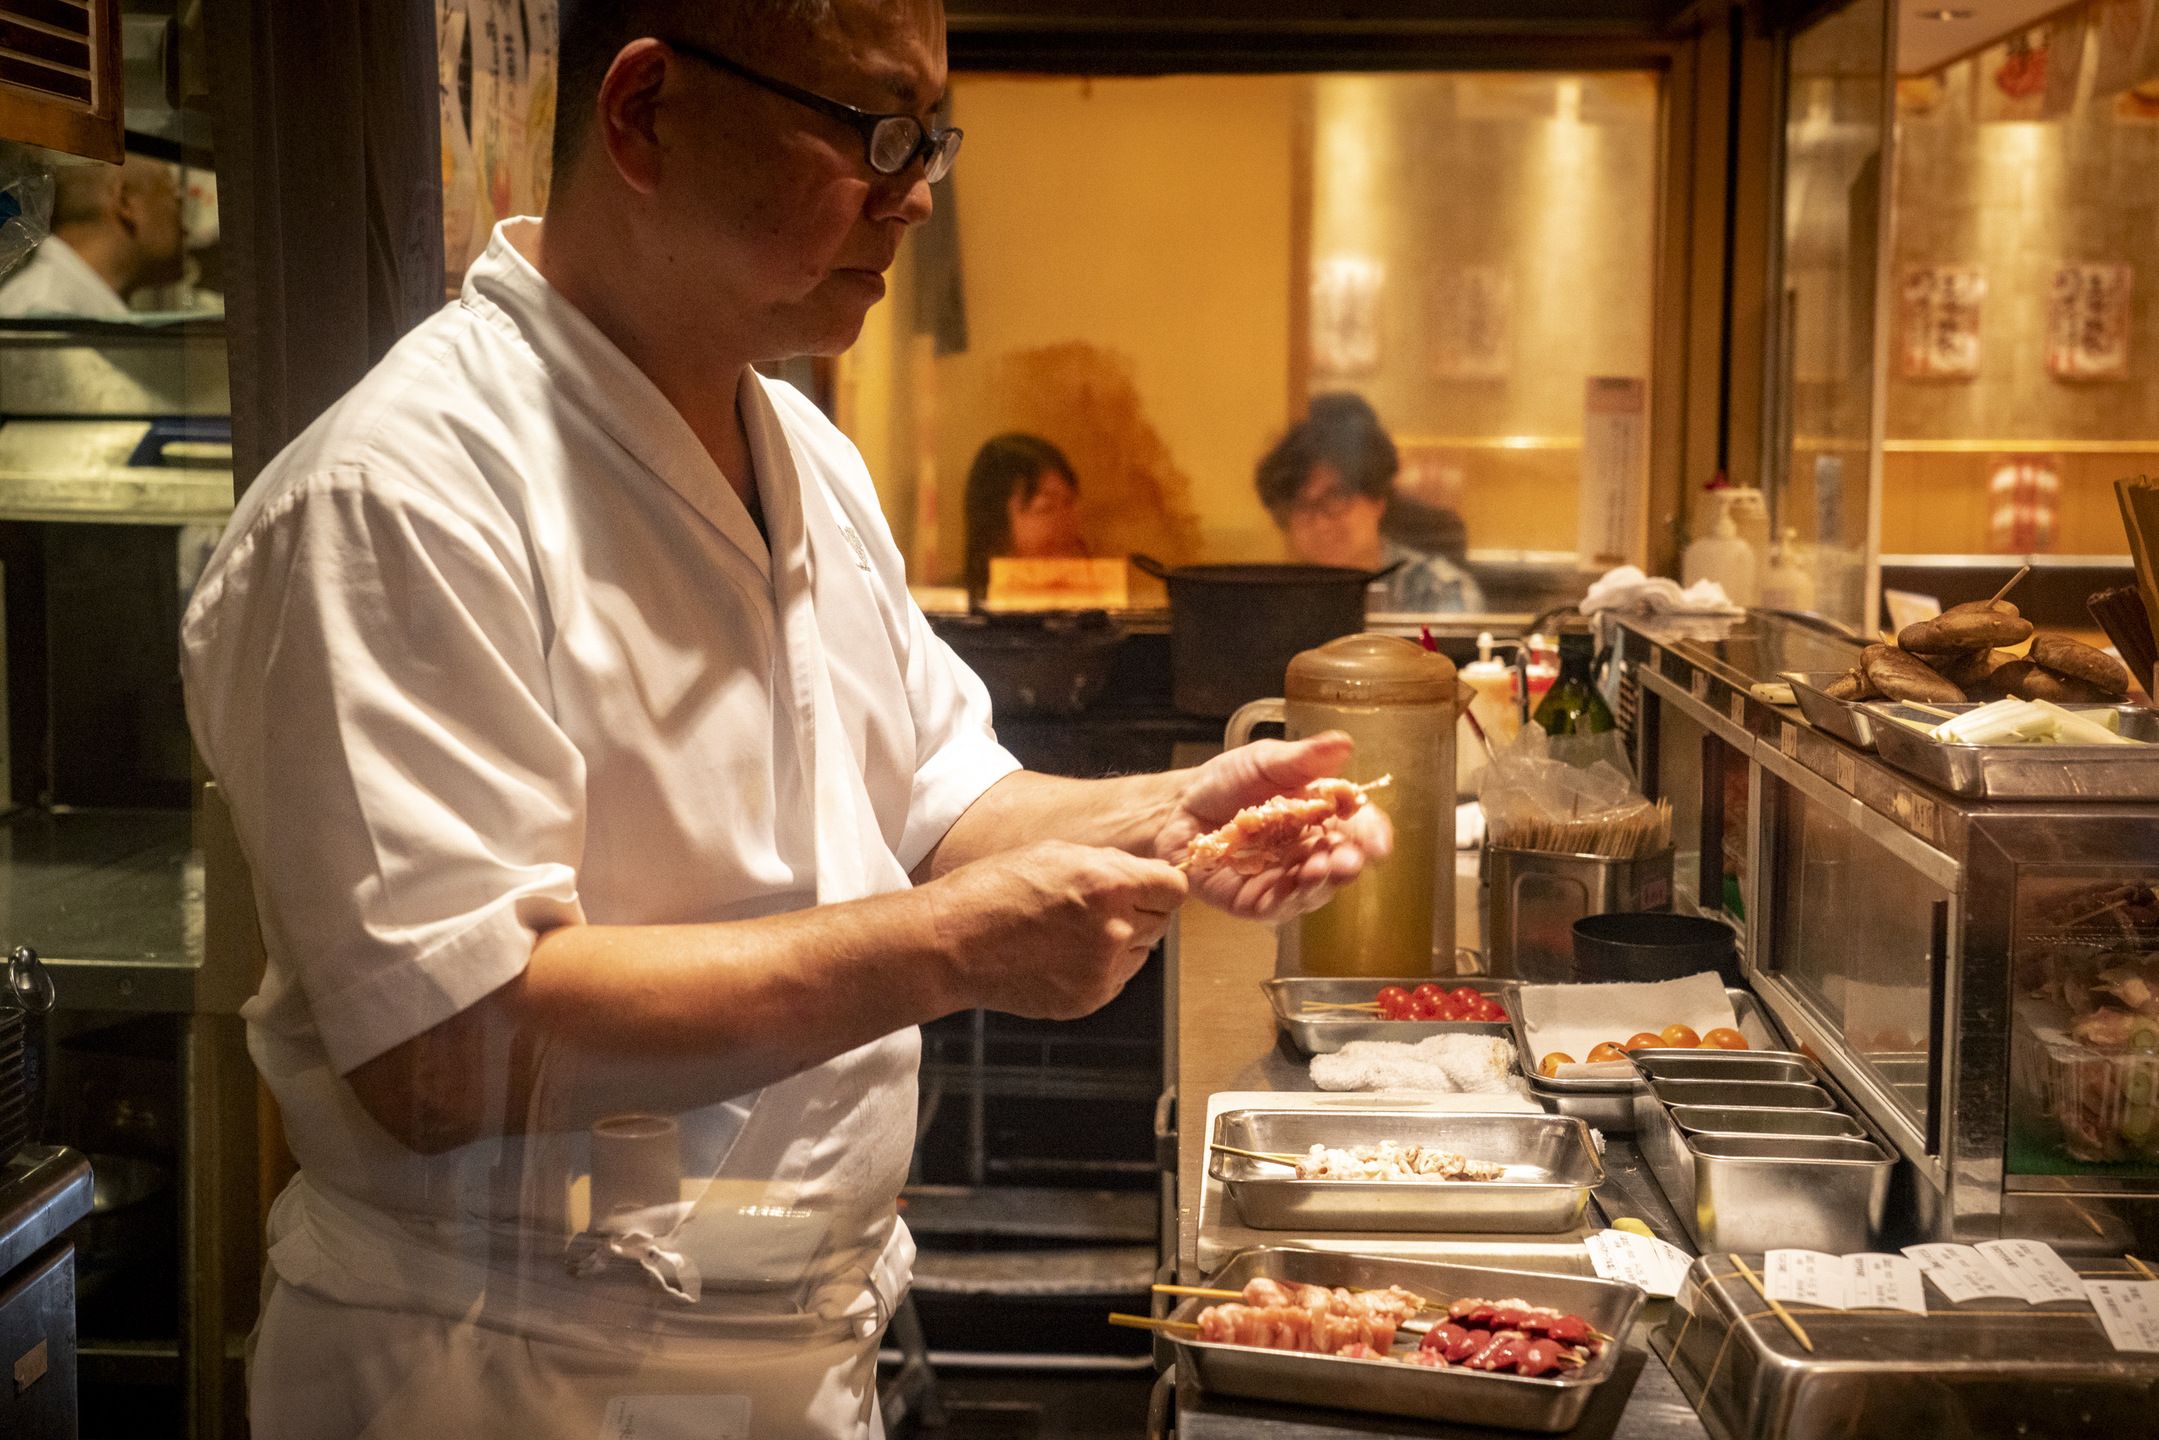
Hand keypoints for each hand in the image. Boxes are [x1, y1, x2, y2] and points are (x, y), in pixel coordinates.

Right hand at [927, 840, 1187, 1019]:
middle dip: (1140, 912)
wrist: (953, 943)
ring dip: (1122, 942)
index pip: (1174, 888)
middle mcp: (1112, 929)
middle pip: (1161, 921)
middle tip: (1098, 908)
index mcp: (1108, 885)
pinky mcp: (1089, 999)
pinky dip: (1101, 969)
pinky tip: (1063, 956)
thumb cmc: (994, 891)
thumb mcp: (1057, 854)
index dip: (1159, 885)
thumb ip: (1110, 866)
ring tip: (1073, 933)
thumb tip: (1145, 876)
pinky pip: (1117, 980)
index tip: (1146, 886)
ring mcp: (1102, 970)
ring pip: (1141, 953)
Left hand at [1156, 731, 1392, 921]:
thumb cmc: (1226, 782)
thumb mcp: (1265, 761)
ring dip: (1321, 883)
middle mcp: (1309, 851)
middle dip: (1347, 863)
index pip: (1358, 828)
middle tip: (1348, 860)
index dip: (1372, 835)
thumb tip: (1343, 744)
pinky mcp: (1253, 901)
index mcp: (1321, 816)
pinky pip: (1276, 907)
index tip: (1377, 843)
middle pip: (1340, 864)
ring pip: (1313, 890)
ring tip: (1319, 870)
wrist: (1178, 807)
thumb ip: (1303, 758)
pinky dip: (1286, 900)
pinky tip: (1291, 888)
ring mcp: (1284, 879)